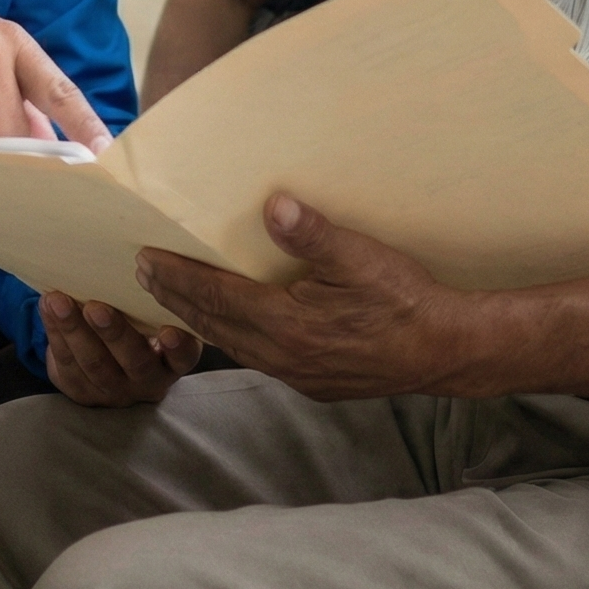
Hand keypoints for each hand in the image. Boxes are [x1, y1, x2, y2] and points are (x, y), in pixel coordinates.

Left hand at [41, 290, 200, 405]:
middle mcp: (147, 380)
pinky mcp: (83, 392)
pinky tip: (47, 308)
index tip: (168, 331)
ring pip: (94, 363)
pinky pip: (67, 364)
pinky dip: (55, 333)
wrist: (106, 358)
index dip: (178, 347)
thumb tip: (140, 257)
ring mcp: (114, 391)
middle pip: (134, 361)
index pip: (183, 358)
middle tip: (96, 308)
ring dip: (74, 330)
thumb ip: (151, 302)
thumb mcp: (152, 319)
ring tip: (58, 302)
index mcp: (173, 361)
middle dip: (113, 333)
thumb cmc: (137, 325)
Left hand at [136, 193, 457, 400]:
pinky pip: (255, 358)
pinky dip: (229, 338)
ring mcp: (297, 374)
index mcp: (287, 325)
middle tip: (142, 275)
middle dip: (175, 298)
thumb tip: (272, 206)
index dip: (177, 279)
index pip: (216, 298)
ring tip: (172, 299)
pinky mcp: (312, 382)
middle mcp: (283, 356)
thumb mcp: (362, 257)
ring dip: (199, 320)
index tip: (145, 260)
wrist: (446, 351)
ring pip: (232, 346)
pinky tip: (228, 328)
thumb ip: (313, 233)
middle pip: (213, 325)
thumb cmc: (406, 301)